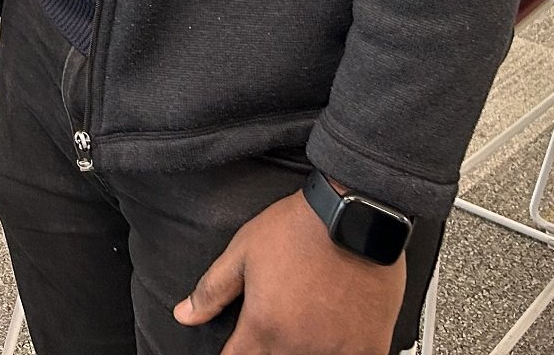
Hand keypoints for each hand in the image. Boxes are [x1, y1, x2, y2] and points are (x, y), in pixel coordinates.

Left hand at [176, 189, 405, 352]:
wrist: (355, 213)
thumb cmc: (296, 229)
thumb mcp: (243, 253)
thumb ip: (212, 290)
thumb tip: (183, 316)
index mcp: (264, 328)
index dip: (233, 354)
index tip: (237, 345)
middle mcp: (299, 348)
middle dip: (267, 350)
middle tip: (278, 321)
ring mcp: (337, 352)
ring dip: (303, 350)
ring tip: (306, 323)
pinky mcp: (370, 347)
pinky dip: (338, 352)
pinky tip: (334, 335)